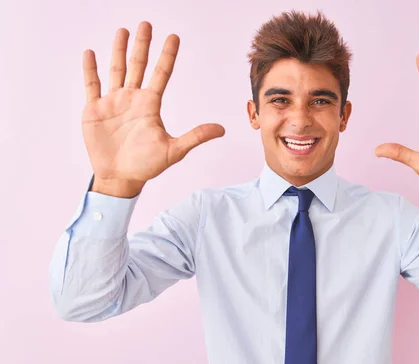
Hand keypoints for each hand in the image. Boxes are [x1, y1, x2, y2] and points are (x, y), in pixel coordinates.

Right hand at [82, 21, 224, 195]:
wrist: (120, 178)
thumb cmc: (146, 166)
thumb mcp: (174, 150)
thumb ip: (195, 136)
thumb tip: (222, 129)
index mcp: (150, 105)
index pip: (161, 74)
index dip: (167, 56)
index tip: (174, 37)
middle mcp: (132, 99)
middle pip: (138, 65)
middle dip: (142, 45)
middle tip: (146, 24)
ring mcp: (113, 103)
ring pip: (116, 70)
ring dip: (118, 51)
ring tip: (122, 31)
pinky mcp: (94, 110)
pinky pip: (92, 85)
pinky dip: (90, 70)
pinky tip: (90, 53)